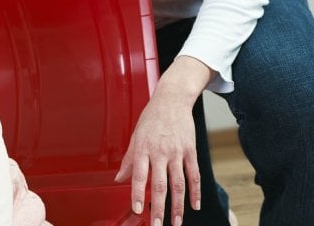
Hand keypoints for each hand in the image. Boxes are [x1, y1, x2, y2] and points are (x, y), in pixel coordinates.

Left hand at [114, 56, 212, 225]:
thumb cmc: (151, 118)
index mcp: (143, 149)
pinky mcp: (190, 151)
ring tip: (176, 222)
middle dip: (158, 207)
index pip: (139, 176)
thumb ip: (129, 160)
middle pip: (160, 184)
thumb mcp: (135, 136)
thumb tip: (119, 179)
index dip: (138, 194)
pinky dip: (195, 192)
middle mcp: (160, 152)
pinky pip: (194, 175)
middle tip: (157, 224)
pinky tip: (194, 205)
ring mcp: (177, 152)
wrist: (172, 100)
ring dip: (178, 206)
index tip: (137, 210)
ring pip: (179, 184)